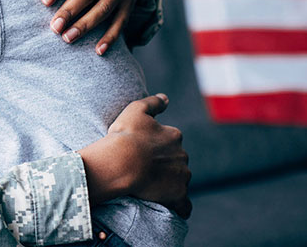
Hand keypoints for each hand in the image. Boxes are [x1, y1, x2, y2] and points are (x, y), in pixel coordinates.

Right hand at [79, 94, 191, 217]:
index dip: (158, 146)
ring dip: (171, 182)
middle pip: (177, 160)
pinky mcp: (178, 195)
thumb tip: (166, 98)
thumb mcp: (135, 109)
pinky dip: (181, 206)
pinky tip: (175, 207)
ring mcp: (182, 176)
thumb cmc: (126, 135)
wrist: (122, 161)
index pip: (171, 140)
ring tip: (151, 187)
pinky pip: (184, 205)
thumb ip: (153, 102)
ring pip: (180, 179)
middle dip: (166, 164)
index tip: (144, 150)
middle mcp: (182, 155)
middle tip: (145, 168)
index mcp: (174, 136)